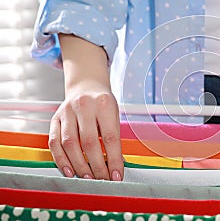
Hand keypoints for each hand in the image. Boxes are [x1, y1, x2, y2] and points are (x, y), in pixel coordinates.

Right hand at [50, 34, 123, 180]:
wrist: (86, 86)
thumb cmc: (104, 105)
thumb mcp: (114, 114)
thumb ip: (113, 137)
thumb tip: (115, 166)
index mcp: (104, 104)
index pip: (110, 137)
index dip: (113, 159)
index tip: (117, 176)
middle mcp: (84, 105)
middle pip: (89, 142)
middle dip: (96, 166)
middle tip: (103, 181)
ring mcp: (67, 111)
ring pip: (70, 144)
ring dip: (79, 165)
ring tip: (88, 179)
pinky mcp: (54, 118)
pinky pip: (54, 142)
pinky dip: (61, 159)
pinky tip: (70, 171)